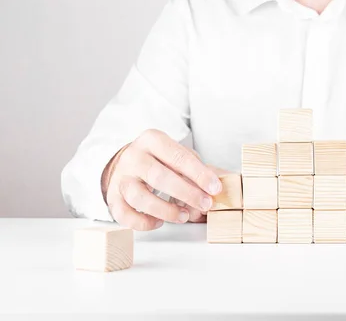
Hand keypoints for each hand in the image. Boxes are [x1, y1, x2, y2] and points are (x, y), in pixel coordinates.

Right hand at [102, 129, 221, 230]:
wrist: (126, 162)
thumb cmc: (159, 160)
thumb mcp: (177, 154)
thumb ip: (194, 169)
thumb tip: (213, 189)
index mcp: (152, 140)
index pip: (178, 156)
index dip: (199, 174)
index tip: (215, 188)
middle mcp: (133, 157)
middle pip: (159, 176)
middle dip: (186, 193)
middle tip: (205, 204)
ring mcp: (121, 177)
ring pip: (139, 197)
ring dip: (166, 210)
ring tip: (184, 216)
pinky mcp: (112, 197)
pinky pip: (124, 215)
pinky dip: (142, 222)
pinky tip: (159, 222)